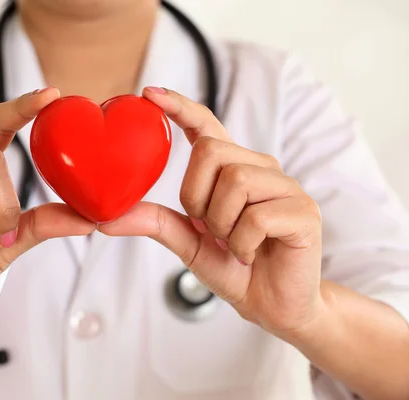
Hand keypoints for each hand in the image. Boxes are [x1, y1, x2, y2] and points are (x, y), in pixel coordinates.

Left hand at [100, 87, 323, 337]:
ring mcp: (285, 187)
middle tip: (212, 229)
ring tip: (234, 243)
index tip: (149, 93)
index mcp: (231, 170)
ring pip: (234, 181)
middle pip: (212, 151)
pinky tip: (250, 254)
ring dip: (222, 224)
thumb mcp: (187, 244)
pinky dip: (242, 244)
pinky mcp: (304, 211)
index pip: (206, 125)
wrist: (273, 304)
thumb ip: (154, 223)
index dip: (179, 106)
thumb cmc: (233, 267)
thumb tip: (105, 218)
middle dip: (198, 198)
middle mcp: (260, 168)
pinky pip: (256, 216)